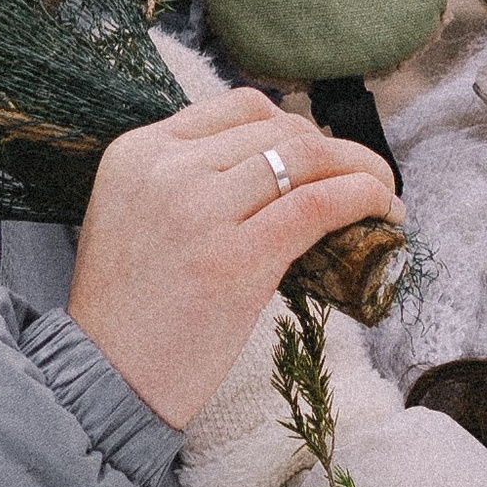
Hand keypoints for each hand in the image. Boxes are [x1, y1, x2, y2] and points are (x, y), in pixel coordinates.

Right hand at [68, 92, 400, 427]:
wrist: (102, 379)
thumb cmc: (127, 310)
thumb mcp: (134, 215)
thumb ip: (186, 180)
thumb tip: (274, 168)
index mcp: (139, 151)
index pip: (240, 108)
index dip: (296, 126)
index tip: (321, 156)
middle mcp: (167, 169)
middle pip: (280, 129)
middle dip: (335, 150)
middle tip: (364, 178)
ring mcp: (201, 210)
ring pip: (307, 158)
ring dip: (361, 169)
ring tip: (383, 194)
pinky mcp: (237, 258)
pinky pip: (318, 204)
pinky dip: (363, 197)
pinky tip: (384, 211)